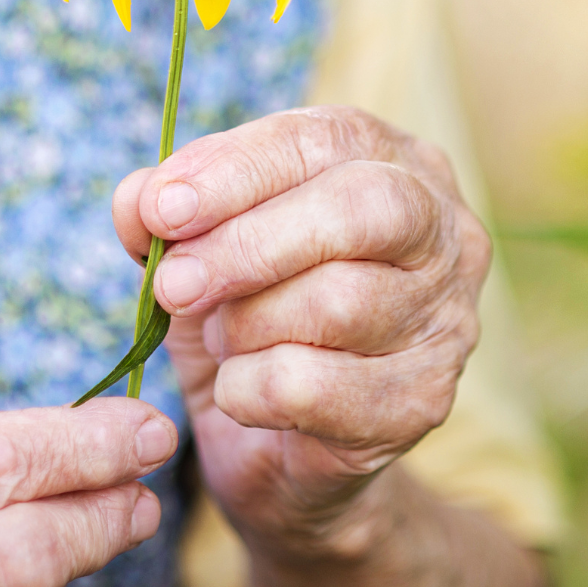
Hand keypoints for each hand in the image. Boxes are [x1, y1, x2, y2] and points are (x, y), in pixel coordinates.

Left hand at [112, 106, 491, 556]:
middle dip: (250, 245)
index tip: (162, 209)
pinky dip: (252, 390)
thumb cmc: (249, 316)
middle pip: (360, 210)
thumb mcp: (199, 249)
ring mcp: (447, 318)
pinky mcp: (425, 401)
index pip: (321, 140)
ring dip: (249, 325)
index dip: (235, 170)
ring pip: (340, 302)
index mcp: (389, 161)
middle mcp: (441, 230)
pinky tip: (238, 392)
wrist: (278, 446)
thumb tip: (140, 198)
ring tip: (222, 338)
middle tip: (175, 284)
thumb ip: (166, 210)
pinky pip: (320, 387)